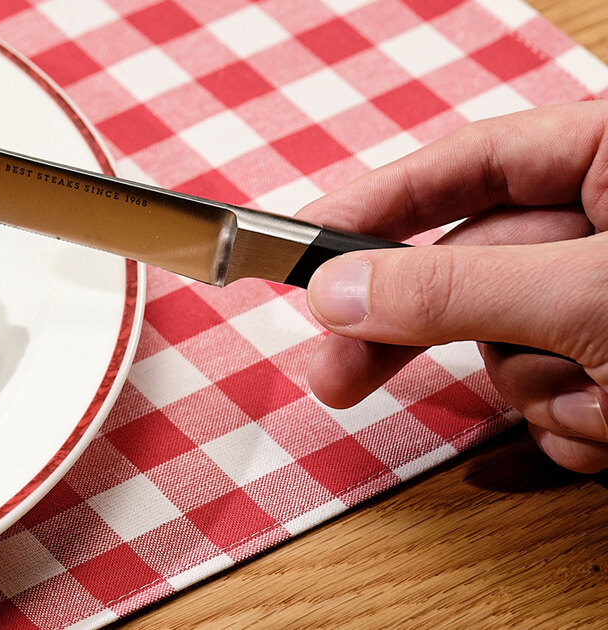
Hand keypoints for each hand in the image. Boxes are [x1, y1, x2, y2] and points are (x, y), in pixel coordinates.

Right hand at [297, 102, 607, 472]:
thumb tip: (336, 291)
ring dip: (538, 391)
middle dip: (418, 335)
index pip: (472, 164)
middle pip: (472, 270)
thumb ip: (455, 290)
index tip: (302, 247)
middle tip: (332, 374)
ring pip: (516, 347)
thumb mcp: (585, 297)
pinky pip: (561, 397)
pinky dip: (577, 425)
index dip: (381, 204)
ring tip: (599, 401)